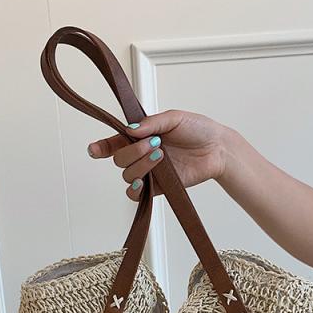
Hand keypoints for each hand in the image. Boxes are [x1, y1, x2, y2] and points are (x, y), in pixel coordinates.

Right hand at [87, 110, 230, 200]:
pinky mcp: (158, 188)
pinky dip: (136, 189)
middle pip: (119, 159)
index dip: (101, 147)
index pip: (114, 143)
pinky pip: (137, 194)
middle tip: (155, 144)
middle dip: (133, 152)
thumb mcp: (174, 117)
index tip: (95, 150)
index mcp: (140, 137)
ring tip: (161, 156)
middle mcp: (141, 155)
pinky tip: (144, 181)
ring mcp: (149, 172)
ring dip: (140, 165)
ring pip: (127, 175)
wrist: (217, 149)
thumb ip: (152, 123)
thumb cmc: (198, 130)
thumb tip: (130, 129)